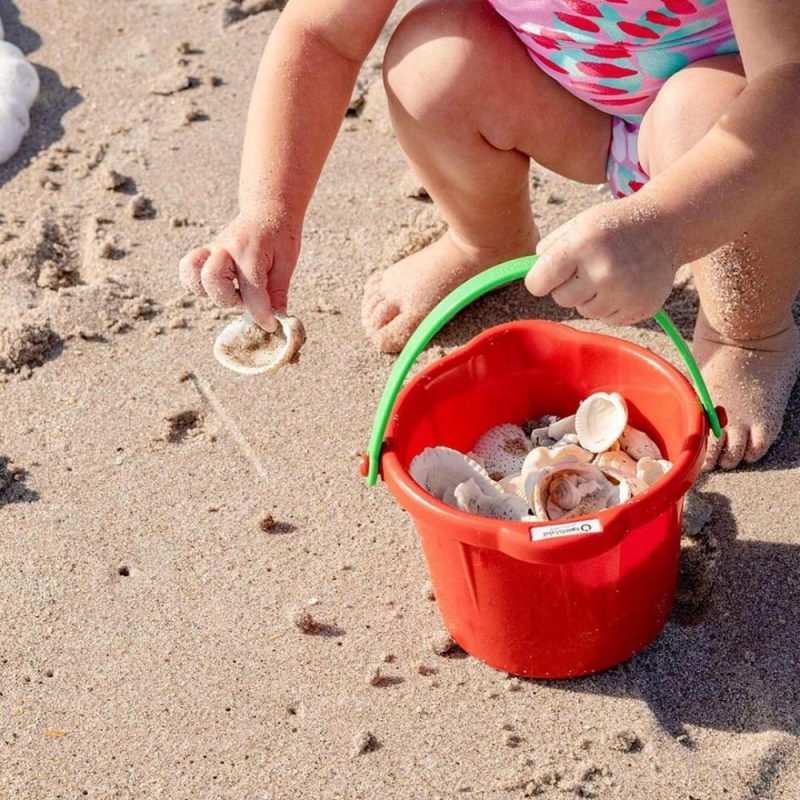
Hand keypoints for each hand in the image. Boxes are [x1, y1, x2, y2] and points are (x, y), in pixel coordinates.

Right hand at [178, 212, 299, 331]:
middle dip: (230, 299)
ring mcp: (212, 249)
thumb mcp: (287, 263)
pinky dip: (195, 283)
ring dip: (210, 292)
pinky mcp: (206, 253)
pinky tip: (216, 288)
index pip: (251, 291)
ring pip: (193, 274)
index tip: (270, 326)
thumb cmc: (280, 237)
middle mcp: (225, 248)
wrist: (267, 210)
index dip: (261, 314)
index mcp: (250, 251)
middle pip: (212, 279)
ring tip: (231, 292)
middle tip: (247, 300)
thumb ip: (279, 291)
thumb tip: (277, 320)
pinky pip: (188, 269)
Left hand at [524, 196, 677, 325]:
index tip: (545, 277)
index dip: (539, 280)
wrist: (665, 226)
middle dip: (567, 287)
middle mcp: (603, 271)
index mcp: (581, 246)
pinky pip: (608, 319)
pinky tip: (623, 285)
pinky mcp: (640, 307)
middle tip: (585, 270)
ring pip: (585, 312)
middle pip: (561, 299)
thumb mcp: (578, 224)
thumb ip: (550, 248)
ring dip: (590, 298)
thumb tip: (531, 275)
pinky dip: (611, 306)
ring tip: (607, 275)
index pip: (538, 283)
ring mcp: (624, 292)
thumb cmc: (612, 225)